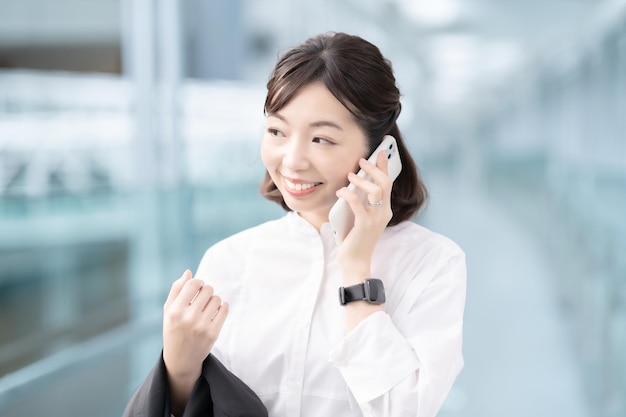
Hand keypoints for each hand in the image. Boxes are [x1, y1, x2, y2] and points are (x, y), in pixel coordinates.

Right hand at [162, 270, 228, 413]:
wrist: (181, 359)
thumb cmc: (173, 330)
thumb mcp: (168, 311)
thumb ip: (176, 290)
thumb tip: (189, 272)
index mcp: (175, 310)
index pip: (193, 283)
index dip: (197, 282)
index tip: (196, 288)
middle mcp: (188, 318)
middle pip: (207, 289)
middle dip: (206, 291)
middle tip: (202, 299)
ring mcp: (201, 326)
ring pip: (217, 298)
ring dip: (214, 300)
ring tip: (207, 307)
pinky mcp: (213, 333)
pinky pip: (224, 309)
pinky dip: (223, 307)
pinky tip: (217, 311)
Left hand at [335, 150, 392, 281]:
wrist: (355, 262)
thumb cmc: (354, 239)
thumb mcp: (360, 217)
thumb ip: (361, 202)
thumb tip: (353, 183)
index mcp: (384, 210)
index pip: (388, 183)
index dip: (385, 166)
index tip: (382, 152)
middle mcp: (384, 212)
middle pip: (386, 183)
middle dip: (375, 168)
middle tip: (362, 160)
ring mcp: (376, 219)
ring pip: (376, 190)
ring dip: (362, 179)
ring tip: (350, 176)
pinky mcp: (365, 224)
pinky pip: (358, 202)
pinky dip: (348, 193)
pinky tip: (340, 191)